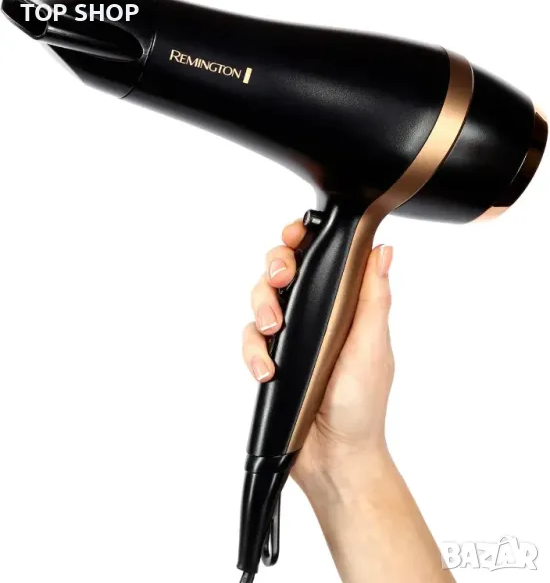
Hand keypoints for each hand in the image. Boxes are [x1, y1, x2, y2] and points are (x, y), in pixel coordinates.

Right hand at [242, 218, 394, 499]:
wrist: (335, 456)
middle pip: (282, 270)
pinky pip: (250, 341)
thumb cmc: (361, 404)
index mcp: (343, 306)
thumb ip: (373, 297)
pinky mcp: (269, 359)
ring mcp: (290, 337)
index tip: (296, 235)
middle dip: (276, 266)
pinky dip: (253, 351)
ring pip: (260, 300)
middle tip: (282, 278)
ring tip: (273, 329)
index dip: (303, 239)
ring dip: (261, 306)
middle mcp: (314, 315)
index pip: (320, 259)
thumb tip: (382, 250)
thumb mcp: (372, 346)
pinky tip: (267, 369)